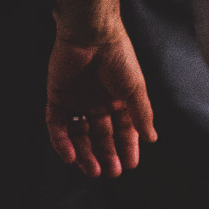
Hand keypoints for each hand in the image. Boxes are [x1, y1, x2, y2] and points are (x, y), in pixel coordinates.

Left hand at [46, 22, 156, 177]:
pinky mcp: (57, 99)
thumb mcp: (135, 89)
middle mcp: (98, 103)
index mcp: (119, 100)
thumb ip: (142, 114)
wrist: (92, 36)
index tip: (130, 165)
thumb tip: (152, 138)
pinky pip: (57, 126)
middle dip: (106, 155)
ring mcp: (77, 102)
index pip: (124, 130)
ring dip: (85, 154)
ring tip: (93, 170)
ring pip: (79, 136)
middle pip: (100, 136)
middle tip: (111, 173)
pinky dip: (62, 143)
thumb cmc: (119, 58)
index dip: (127, 148)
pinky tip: (71, 157)